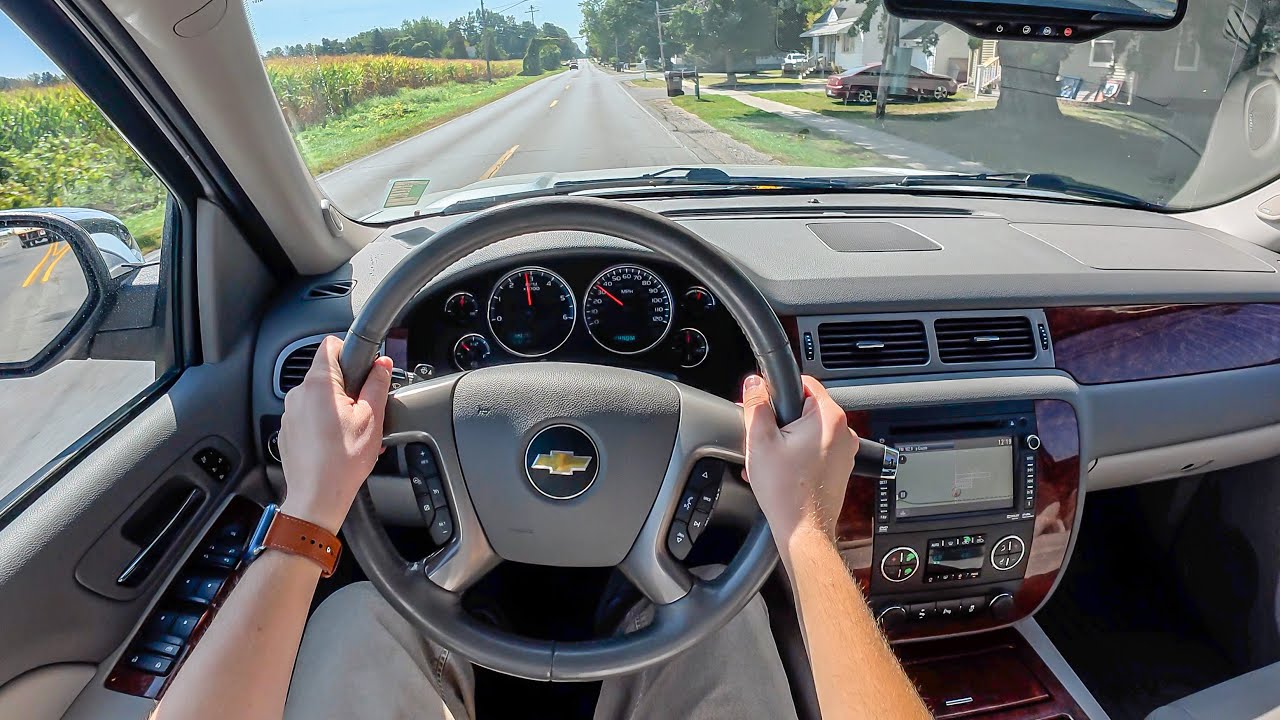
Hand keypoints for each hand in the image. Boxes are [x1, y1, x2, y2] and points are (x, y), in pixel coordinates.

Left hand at [278, 336, 392, 532]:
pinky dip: (323, 421)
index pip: (331, 345)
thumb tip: (382, 364)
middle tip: (363, 409)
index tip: (363, 368)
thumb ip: (377, 385)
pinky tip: (336, 441)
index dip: (350, 352)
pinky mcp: (288, 430)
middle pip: (326, 373)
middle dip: (346, 385)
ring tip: (350, 431)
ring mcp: (290, 413)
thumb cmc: (342, 462)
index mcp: (319, 385)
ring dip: (335, 406)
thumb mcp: (371, 418)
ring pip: (318, 396)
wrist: (317, 497)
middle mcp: (299, 394)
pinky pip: (309, 415)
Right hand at [741, 374, 857, 553]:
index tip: (765, 406)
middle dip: (780, 420)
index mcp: (828, 418)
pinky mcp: (840, 468)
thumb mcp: (760, 440)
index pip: (804, 383)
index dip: (778, 391)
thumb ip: (755, 404)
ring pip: (809, 432)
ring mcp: (845, 451)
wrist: (802, 530)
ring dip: (787, 439)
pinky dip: (797, 454)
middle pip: (805, 409)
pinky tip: (780, 469)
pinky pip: (816, 450)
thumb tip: (754, 383)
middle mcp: (843, 432)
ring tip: (771, 458)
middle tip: (763, 438)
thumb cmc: (785, 491)